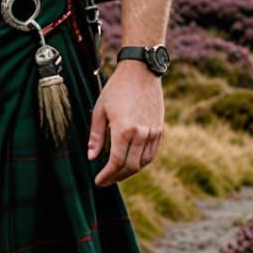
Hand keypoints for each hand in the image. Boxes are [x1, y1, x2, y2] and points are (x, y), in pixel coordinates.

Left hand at [88, 60, 163, 186]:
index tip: (98, 181)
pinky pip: (151, 153)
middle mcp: (141, 133)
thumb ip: (96, 136)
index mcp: (124, 129)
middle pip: (130, 167)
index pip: (116, 163)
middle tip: (106, 180)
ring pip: (143, 163)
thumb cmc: (116, 89)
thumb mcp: (100, 110)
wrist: (141, 72)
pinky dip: (141, 162)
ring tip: (117, 172)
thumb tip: (92, 157)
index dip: (107, 175)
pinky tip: (131, 161)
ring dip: (129, 171)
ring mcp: (153, 132)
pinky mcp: (160, 129)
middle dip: (117, 177)